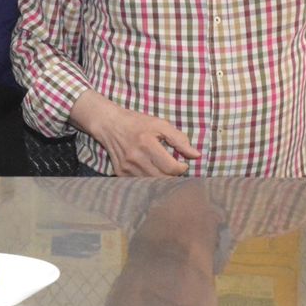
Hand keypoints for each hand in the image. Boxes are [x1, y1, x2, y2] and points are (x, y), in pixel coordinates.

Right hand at [69, 89, 200, 176]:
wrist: (109, 124)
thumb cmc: (137, 122)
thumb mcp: (160, 124)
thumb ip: (179, 139)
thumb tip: (196, 155)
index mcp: (147, 144)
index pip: (171, 167)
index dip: (182, 168)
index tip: (183, 164)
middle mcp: (135, 157)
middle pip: (163, 178)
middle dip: (173, 176)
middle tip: (176, 169)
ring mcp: (126, 167)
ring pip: (152, 183)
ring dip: (162, 180)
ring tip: (166, 171)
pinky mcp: (120, 172)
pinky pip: (140, 182)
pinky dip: (149, 180)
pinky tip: (152, 172)